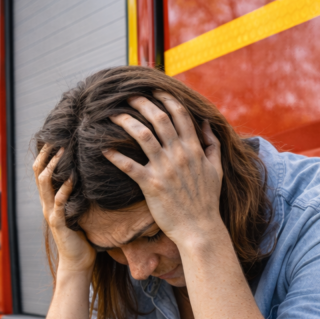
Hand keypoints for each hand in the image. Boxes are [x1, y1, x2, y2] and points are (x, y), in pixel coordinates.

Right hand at [33, 146, 95, 272]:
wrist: (77, 262)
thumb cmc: (81, 236)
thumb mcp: (77, 209)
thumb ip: (77, 194)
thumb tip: (88, 174)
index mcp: (50, 199)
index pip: (41, 170)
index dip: (45, 153)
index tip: (56, 136)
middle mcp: (47, 204)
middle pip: (39, 172)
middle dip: (47, 154)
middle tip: (59, 137)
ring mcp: (51, 213)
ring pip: (45, 184)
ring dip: (54, 166)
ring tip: (64, 151)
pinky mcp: (59, 224)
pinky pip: (59, 203)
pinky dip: (65, 189)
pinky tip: (73, 179)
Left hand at [104, 91, 224, 249]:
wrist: (200, 228)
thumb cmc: (207, 201)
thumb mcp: (216, 169)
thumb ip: (211, 144)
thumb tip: (205, 124)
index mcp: (194, 149)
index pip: (180, 115)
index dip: (166, 99)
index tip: (153, 89)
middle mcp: (179, 155)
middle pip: (159, 119)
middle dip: (142, 103)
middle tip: (127, 96)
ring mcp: (165, 169)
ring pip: (143, 136)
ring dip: (126, 122)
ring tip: (112, 114)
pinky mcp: (151, 185)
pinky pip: (129, 166)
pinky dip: (115, 156)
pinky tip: (103, 148)